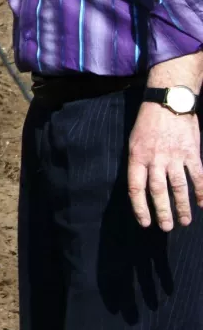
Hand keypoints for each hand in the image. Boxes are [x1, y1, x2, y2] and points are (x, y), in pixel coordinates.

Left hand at [128, 101, 202, 229]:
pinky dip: (201, 191)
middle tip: (166, 227)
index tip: (145, 222)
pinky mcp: (192, 152)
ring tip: (184, 221)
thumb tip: (142, 186)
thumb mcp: (134, 141)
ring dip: (182, 206)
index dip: (140, 207)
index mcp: (137, 156)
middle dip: (163, 212)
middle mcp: (155, 158)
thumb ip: (139, 163)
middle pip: (158, 191)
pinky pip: (197, 176)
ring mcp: (174, 156)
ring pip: (178, 188)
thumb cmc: (149, 122)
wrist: (168, 101)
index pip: (136, 188)